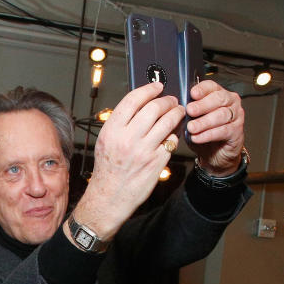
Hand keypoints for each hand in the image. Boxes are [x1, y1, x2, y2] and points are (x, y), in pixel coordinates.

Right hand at [74, 82, 183, 238]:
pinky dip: (173, 135)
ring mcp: (143, 150)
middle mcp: (127, 138)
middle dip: (167, 101)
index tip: (158, 86)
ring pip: (168, 121)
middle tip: (171, 101)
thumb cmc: (107, 170)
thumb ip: (121, 123)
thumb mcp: (105, 142)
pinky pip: (171, 140)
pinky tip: (170, 136)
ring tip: (178, 113)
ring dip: (177, 114)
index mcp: (112, 130)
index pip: (134, 99)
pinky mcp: (156, 162)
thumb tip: (140, 105)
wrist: (108, 197)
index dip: (149, 88)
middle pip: (155, 107)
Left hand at [185, 79, 244, 175]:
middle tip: (189, 110)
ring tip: (191, 127)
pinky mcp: (237, 131)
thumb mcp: (192, 120)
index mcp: (218, 94)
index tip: (192, 94)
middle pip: (218, 98)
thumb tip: (177, 108)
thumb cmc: (203, 133)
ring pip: (221, 115)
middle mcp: (230, 102)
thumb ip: (188, 112)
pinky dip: (208, 134)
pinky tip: (197, 137)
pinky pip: (223, 130)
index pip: (212, 86)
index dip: (202, 89)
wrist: (215, 153)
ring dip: (204, 121)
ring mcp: (236, 116)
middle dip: (202, 105)